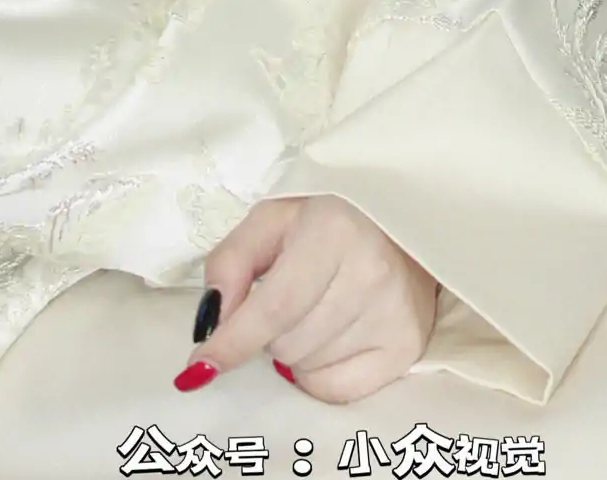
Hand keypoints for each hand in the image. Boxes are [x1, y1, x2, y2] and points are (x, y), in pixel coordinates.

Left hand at [184, 194, 440, 403]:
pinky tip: (333, 335)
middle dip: (270, 331)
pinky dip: (320, 372)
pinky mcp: (408, 343)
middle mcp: (369, 274)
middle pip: (285, 344)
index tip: (198, 368)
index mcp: (332, 231)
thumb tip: (210, 324)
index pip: (274, 308)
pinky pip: (338, 390)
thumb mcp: (272, 219)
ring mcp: (393, 313)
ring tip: (318, 306)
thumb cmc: (329, 216)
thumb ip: (230, 263)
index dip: (232, 342)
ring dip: (296, 348)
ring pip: (307, 367)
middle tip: (291, 295)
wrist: (402, 216)